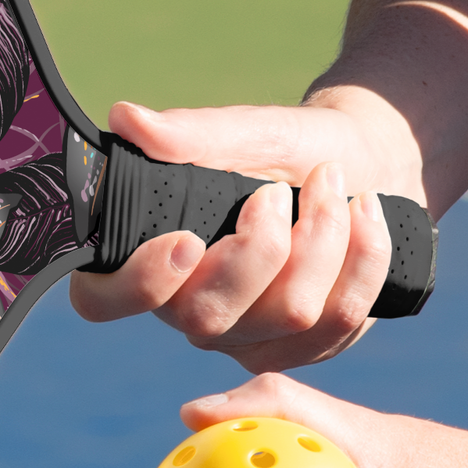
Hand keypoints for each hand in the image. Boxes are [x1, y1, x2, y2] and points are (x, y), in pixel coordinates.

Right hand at [69, 100, 413, 371]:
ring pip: (287, 315)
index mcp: (151, 258)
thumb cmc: (288, 148)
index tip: (185, 239)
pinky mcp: (305, 349)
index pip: (102, 300)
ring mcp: (248, 338)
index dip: (137, 284)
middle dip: (260, 248)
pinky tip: (364, 212)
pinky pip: (338, 321)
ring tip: (331, 182)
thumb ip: (190, 133)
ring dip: (322, 237)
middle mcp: (189, 309)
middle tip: (278, 190)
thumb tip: (127, 118)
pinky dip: (362, 257)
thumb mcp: (248, 131)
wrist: (364, 165)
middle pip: (207, 316)